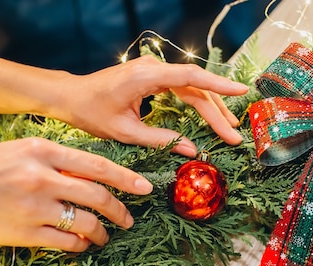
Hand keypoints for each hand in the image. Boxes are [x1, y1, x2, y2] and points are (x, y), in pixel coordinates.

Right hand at [0, 137, 152, 250]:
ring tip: (106, 237)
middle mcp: (42, 178)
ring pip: (86, 223)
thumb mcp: (20, 151)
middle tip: (129, 220)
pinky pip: (66, 243)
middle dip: (120, 211)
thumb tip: (92, 174)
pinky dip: (81, 246)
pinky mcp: (26, 233)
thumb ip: (56, 160)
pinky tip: (82, 246)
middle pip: (98, 196)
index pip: (97, 165)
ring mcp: (35, 207)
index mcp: (42, 151)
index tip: (145, 188)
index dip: (126, 178)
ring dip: (103, 233)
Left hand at [53, 56, 248, 156]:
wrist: (71, 96)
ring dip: (211, 107)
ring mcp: (154, 69)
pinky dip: (198, 101)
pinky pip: (182, 87)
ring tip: (228, 128)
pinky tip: (210, 115)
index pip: (191, 78)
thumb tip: (192, 150)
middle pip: (196, 87)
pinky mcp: (153, 75)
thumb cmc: (92, 112)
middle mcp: (153, 67)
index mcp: (147, 76)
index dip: (219, 86)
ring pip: (192, 87)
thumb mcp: (126, 132)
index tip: (241, 92)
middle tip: (233, 135)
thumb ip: (161, 140)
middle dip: (217, 112)